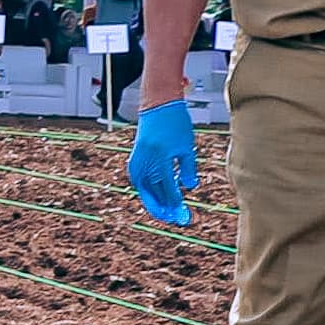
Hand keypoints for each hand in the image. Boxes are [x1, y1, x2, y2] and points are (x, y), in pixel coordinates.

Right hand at [128, 99, 198, 226]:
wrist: (158, 105)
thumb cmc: (175, 123)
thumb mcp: (186, 147)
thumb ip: (188, 169)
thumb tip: (188, 187)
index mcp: (160, 159)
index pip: (168, 189)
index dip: (176, 205)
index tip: (184, 216)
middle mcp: (146, 162)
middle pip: (153, 193)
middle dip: (163, 209)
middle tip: (174, 219)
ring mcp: (138, 160)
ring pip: (145, 189)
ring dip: (156, 201)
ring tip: (167, 211)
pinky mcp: (136, 159)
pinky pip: (142, 180)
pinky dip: (150, 190)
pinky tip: (160, 195)